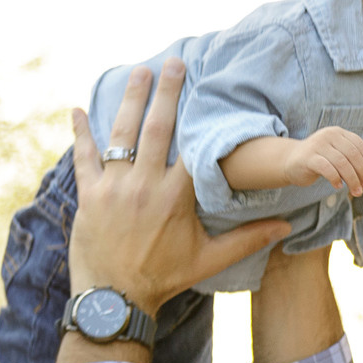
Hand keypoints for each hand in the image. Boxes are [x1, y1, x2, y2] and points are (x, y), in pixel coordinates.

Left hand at [68, 59, 290, 314]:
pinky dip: (80, 132)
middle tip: (174, 62)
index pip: (193, 147)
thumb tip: (286, 227)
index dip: (200, 118)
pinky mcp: (89, 195)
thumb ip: (247, 239)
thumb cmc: (165, 279)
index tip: (207, 91)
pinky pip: (84, 156)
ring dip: (130, 99)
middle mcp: (145, 185)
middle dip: (167, 92)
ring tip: (139, 72)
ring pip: (122, 134)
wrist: (115, 300)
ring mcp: (114, 188)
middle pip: (158, 127)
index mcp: (177, 197)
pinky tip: (77, 109)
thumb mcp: (208, 259)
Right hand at [288, 127, 362, 195]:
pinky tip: (338, 186)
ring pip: (342, 163)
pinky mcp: (308, 158)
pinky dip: (336, 179)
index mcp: (338, 133)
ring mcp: (317, 145)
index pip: (359, 145)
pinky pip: (327, 169)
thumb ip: (350, 159)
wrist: (290, 161)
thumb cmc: (318, 160)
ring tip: (355, 191)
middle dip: (362, 172)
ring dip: (352, 180)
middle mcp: (329, 135)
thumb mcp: (336, 155)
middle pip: (352, 155)